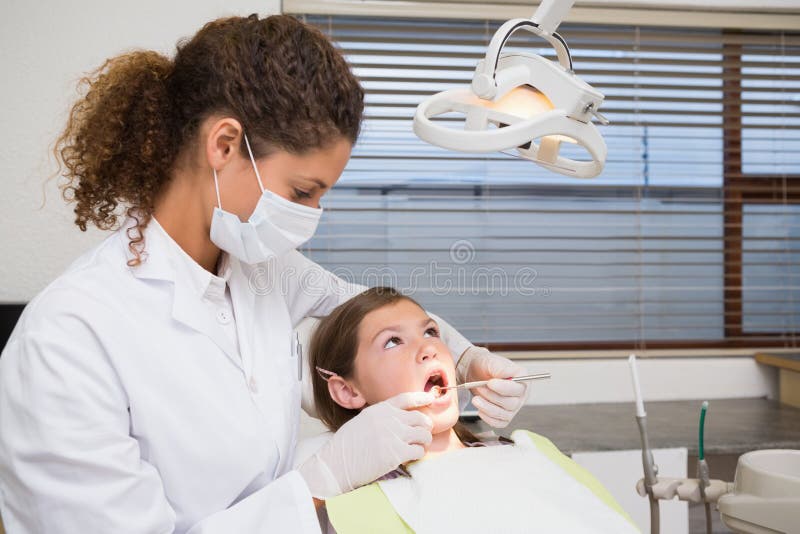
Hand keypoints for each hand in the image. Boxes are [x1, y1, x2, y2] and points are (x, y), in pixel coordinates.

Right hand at [298, 391, 434, 497]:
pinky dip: (417, 454)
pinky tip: (410, 457)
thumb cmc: (346, 446)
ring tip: (417, 446)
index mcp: (379, 410)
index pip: (406, 399)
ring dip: (423, 441)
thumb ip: (380, 417)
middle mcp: (388, 419)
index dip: (421, 398)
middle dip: (425, 426)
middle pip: (420, 418)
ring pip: (423, 434)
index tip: (431, 399)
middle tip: (423, 433)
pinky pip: (418, 451)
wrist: (335, 464)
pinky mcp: (395, 453)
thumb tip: (398, 419)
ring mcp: (393, 435)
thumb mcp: (362, 421)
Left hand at [458, 346, 528, 427]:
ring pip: (505, 415)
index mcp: (523, 379)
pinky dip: (488, 418)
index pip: (518, 388)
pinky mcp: (504, 416)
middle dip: (493, 397)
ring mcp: (514, 407)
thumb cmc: (486, 365)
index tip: (490, 383)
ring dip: (488, 408)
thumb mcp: (491, 361)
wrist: (476, 372)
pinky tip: (480, 410)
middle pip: (512, 403)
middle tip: (480, 388)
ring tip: (476, 400)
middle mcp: (521, 395)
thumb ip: (499, 367)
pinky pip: (499, 423)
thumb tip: (506, 373)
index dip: (504, 388)